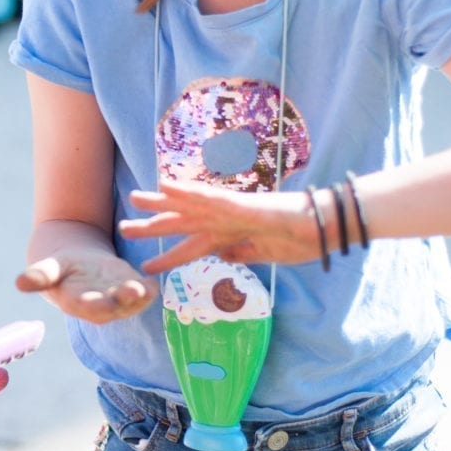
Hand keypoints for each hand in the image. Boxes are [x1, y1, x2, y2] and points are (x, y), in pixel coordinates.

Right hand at [16, 252, 158, 323]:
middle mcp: (102, 307)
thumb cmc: (61, 268)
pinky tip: (154, 281)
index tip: (105, 301)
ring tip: (149, 287)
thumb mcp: (49, 268)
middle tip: (134, 290)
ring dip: (142, 296)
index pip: (90, 308)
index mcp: (79, 303)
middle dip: (125, 300)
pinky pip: (145, 292)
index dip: (98, 304)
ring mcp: (120, 299)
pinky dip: (151, 289)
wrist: (78, 265)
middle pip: (116, 307)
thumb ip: (39, 276)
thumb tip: (19, 282)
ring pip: (134, 302)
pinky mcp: (134, 288)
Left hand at [118, 179, 318, 272]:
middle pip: (181, 224)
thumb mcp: (265, 255)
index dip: (168, 256)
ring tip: (134, 198)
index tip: (147, 265)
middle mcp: (224, 222)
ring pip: (187, 205)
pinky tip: (166, 185)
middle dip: (151, 226)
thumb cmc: (301, 240)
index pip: (191, 247)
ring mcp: (231, 211)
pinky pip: (209, 196)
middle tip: (122, 228)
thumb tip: (222, 256)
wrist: (327, 227)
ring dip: (160, 202)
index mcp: (229, 237)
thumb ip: (241, 253)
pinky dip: (187, 192)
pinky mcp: (242, 205)